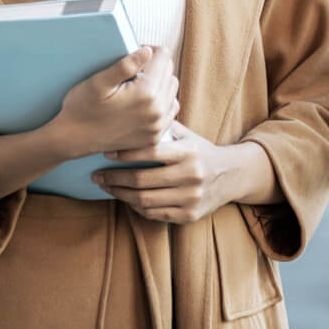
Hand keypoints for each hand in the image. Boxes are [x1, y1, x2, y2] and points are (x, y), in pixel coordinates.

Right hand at [51, 45, 178, 158]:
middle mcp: (157, 111)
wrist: (73, 139)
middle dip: (155, 65)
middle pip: (169, 71)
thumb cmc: (81, 108)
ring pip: (172, 89)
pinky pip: (170, 109)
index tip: (134, 52)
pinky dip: (162, 101)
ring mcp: (157, 126)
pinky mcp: (155, 137)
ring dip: (160, 82)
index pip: (163, 57)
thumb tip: (147, 51)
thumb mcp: (98, 82)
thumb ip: (125, 66)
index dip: (149, 49)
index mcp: (146, 93)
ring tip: (138, 84)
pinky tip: (144, 100)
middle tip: (134, 69)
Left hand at [93, 123, 236, 223]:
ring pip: (145, 200)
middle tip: (97, 176)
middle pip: (143, 180)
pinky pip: (154, 214)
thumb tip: (136, 113)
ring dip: (121, 194)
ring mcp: (191, 198)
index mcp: (189, 152)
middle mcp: (191, 175)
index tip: (106, 152)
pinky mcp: (188, 215)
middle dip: (115, 178)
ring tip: (107, 187)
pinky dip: (136, 207)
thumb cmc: (202, 152)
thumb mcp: (189, 136)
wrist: (232, 176)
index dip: (126, 154)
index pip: (151, 152)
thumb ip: (165, 128)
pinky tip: (126, 199)